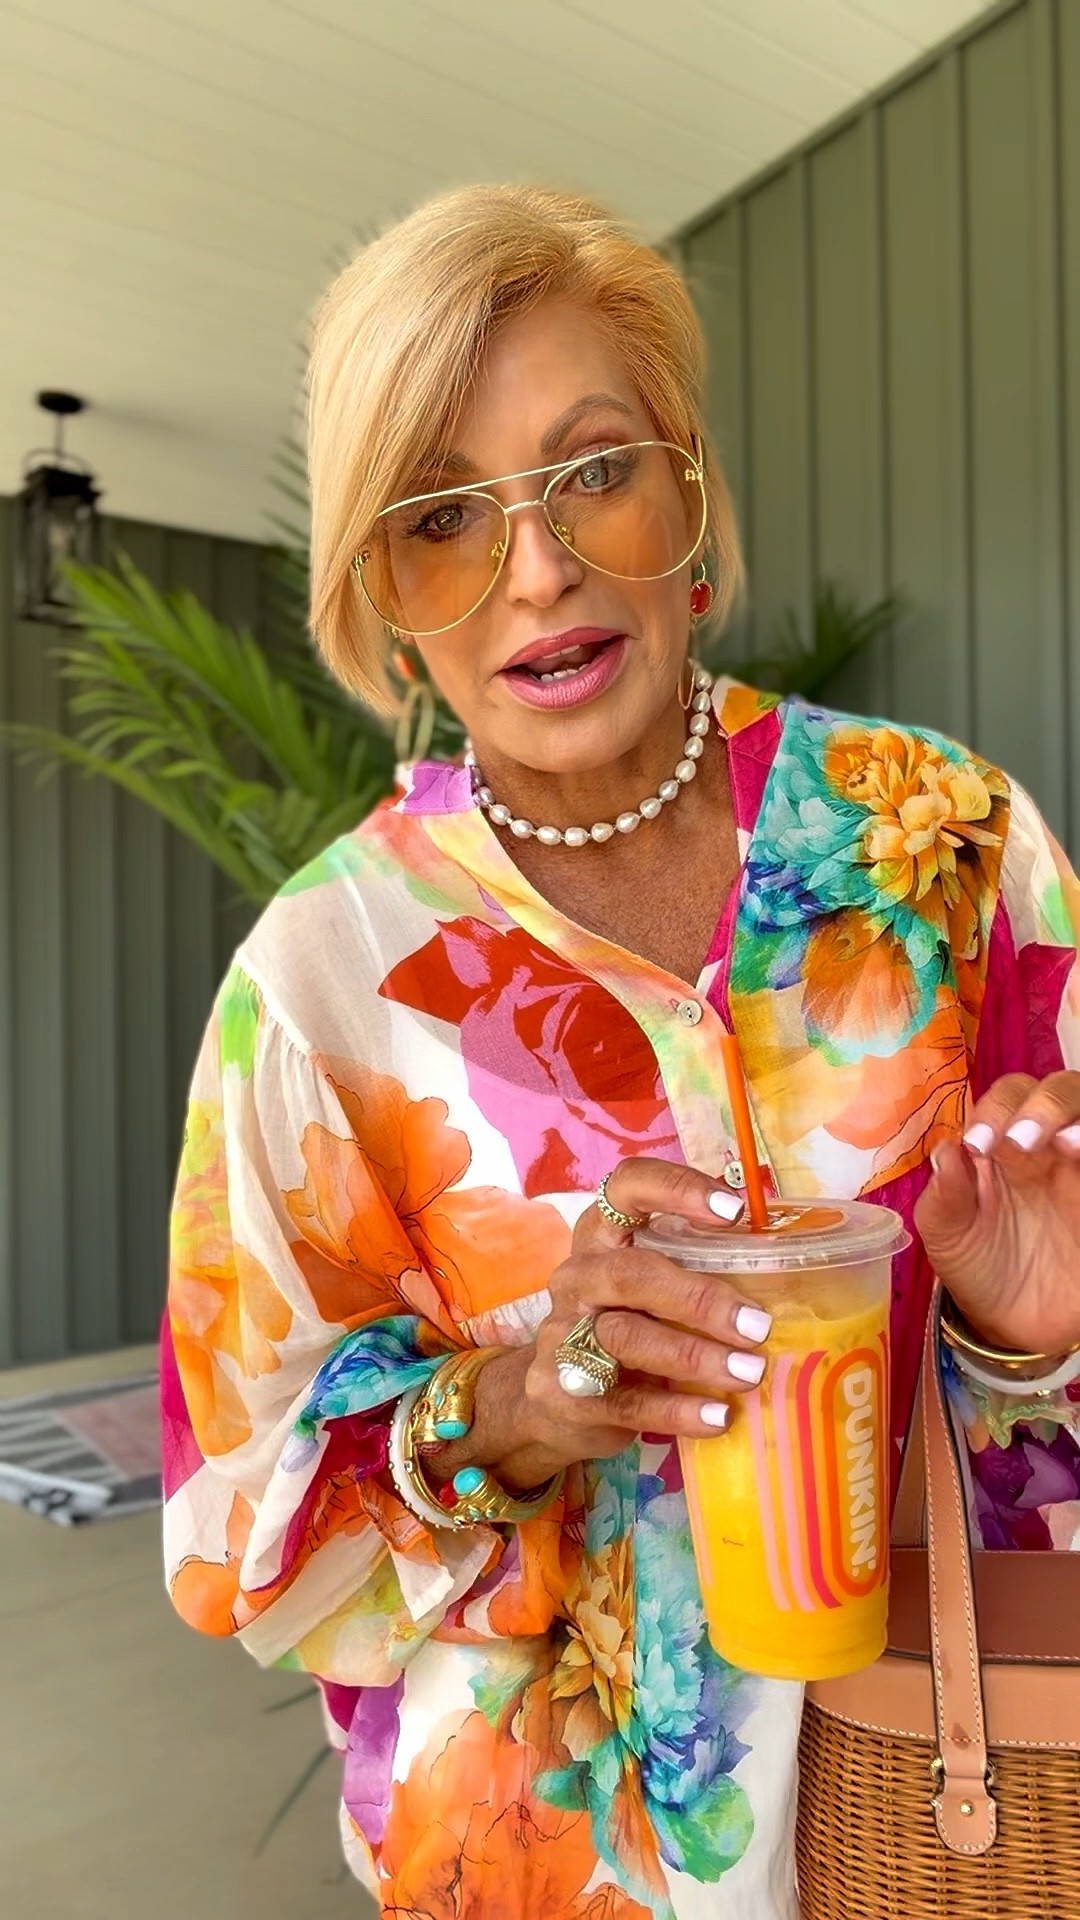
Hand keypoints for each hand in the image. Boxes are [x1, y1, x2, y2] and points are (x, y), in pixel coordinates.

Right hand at [482, 1157, 772, 1485]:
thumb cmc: (624, 1325)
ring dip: (694, 1356)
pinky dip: (678, 1410)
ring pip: (626, 1338)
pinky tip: (719, 1417)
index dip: (676, 1190)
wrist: (555, 1401)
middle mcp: (577, 1278)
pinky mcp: (566, 1394)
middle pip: (629, 1274)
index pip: (625, 1188)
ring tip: (749, 1373)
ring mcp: (564, 1336)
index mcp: (600, 1236)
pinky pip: (627, 1402)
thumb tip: (787, 1266)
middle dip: (698, 1299)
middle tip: (757, 1325)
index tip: (734, 1211)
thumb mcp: (648, 1288)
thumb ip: (694, 1269)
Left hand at [914, 1071, 1079, 1355]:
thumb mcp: (947, 1234)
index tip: (977, 1147)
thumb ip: (944, 1194)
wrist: (1017, 1324)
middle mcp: (1051, 1145)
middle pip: (1062, 1091)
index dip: (996, 1109)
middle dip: (1044, 1105)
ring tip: (1066, 1145)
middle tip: (1020, 1143)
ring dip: (1078, 1118)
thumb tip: (946, 1150)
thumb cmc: (977, 1263)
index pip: (1009, 1096)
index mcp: (1005, 1141)